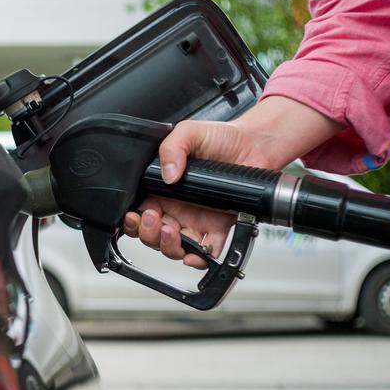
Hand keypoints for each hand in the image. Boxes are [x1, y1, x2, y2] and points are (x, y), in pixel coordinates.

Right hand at [123, 96, 341, 267]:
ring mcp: (195, 220)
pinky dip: (200, 258)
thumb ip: (171, 147)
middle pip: (152, 234)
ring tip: (172, 232)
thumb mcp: (189, 132)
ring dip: (168, 246)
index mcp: (162, 189)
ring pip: (174, 246)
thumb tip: (167, 174)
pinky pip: (206, 250)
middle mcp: (176, 208)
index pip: (139, 211)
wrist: (255, 144)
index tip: (137, 215)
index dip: (134, 219)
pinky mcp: (218, 227)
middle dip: (148, 234)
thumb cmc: (222, 137)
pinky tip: (197, 253)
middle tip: (154, 220)